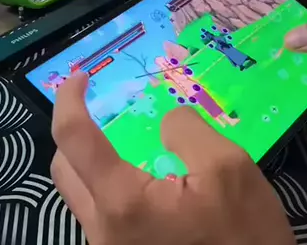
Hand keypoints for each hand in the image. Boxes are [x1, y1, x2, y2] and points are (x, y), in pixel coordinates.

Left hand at [51, 72, 295, 244]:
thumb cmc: (243, 237)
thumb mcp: (229, 169)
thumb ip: (188, 131)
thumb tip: (166, 121)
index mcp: (122, 201)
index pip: (74, 138)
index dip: (70, 99)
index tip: (82, 77)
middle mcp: (102, 229)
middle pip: (64, 170)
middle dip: (76, 133)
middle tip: (105, 114)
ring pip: (79, 196)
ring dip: (93, 164)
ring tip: (134, 150)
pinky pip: (101, 216)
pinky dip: (112, 189)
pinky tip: (150, 186)